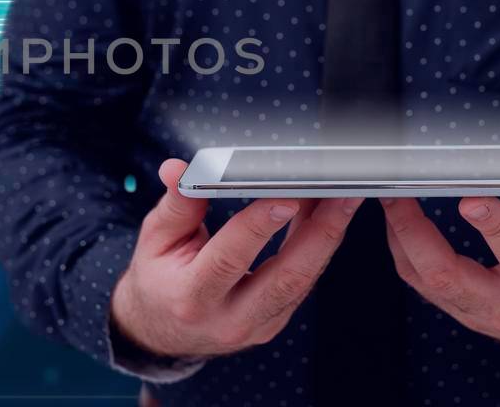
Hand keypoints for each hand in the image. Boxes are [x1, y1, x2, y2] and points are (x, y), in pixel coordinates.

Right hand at [111, 159, 363, 358]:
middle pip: (285, 278)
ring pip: (302, 282)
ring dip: (327, 238)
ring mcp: (257, 326)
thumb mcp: (155, 238)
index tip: (286, 196)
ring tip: (343, 200)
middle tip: (341, 197)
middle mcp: (229, 317)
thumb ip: (176, 203)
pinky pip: (302, 285)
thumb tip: (179, 170)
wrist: (161, 330)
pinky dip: (316, 250)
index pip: (229, 257)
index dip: (259, 225)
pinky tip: (327, 219)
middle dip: (319, 234)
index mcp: (192, 296)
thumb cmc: (158, 278)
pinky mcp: (274, 322)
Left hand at [381, 141, 499, 354]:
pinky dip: (403, 247)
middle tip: (399, 192)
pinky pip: (418, 280)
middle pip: (448, 276)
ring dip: (401, 236)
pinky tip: (397, 217)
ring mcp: (474, 312)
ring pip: (424, 279)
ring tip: (390, 195)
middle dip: (416, 232)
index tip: (471, 197)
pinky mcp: (456, 308)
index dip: (495, 226)